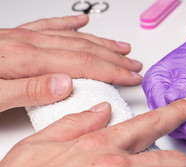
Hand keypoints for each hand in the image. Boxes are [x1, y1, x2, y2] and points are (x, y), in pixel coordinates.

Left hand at [0, 15, 142, 111]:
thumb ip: (30, 90)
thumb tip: (66, 84)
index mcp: (27, 60)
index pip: (82, 65)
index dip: (112, 71)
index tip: (131, 76)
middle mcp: (29, 45)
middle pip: (83, 49)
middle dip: (114, 58)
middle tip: (135, 65)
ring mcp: (23, 38)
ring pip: (72, 37)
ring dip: (101, 42)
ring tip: (122, 47)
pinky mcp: (16, 36)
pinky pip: (48, 26)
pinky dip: (68, 24)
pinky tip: (80, 23)